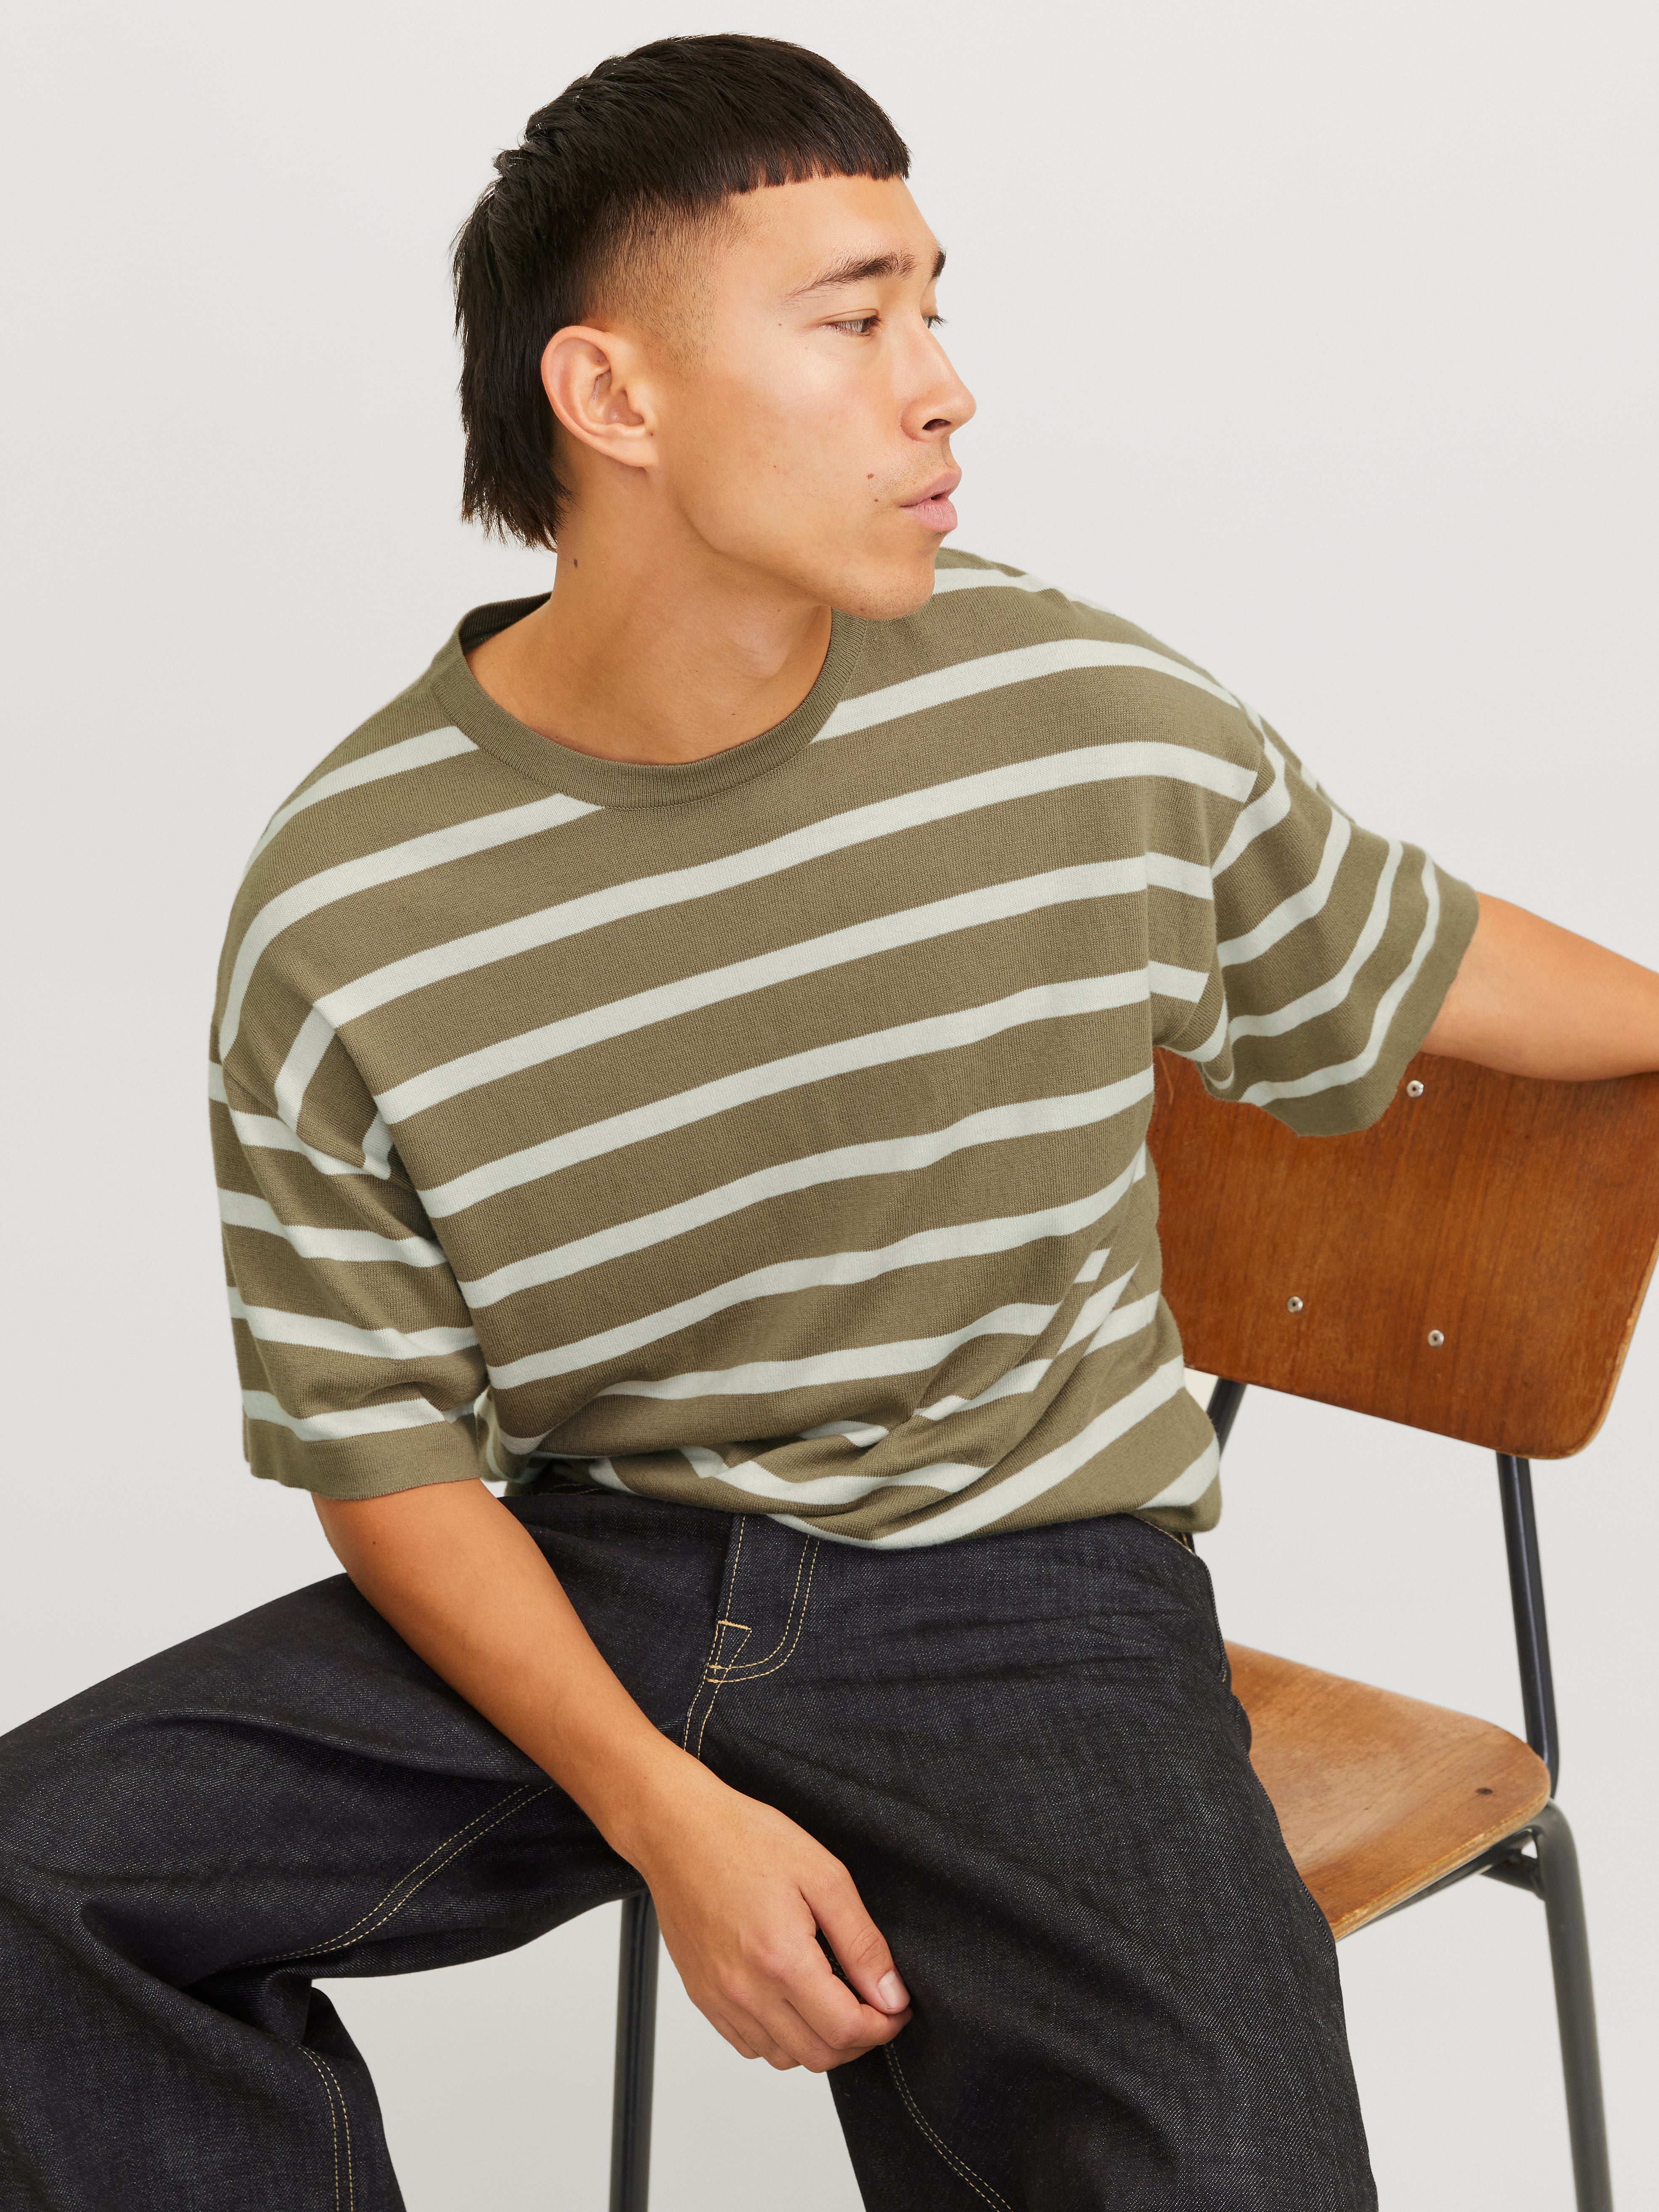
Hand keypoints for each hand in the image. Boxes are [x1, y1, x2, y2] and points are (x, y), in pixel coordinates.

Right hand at [626, 1757, 910, 2070]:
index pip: (845, 2030)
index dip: (884, 2027)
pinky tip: (792, 2002)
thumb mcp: (823, 1875)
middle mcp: (746, 1990)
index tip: (898, 2008)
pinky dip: (780, 2038)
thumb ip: (862, 1942)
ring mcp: (719, 1998)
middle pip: (818, 2056)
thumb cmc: (745, 1839)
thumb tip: (891, 1995)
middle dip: (859, 2040)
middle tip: (875, 2006)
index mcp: (781, 1958)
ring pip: (783, 2058)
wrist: (677, 1830)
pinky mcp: (702, 1996)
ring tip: (834, 2002)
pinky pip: (748, 2045)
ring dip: (819, 2042)